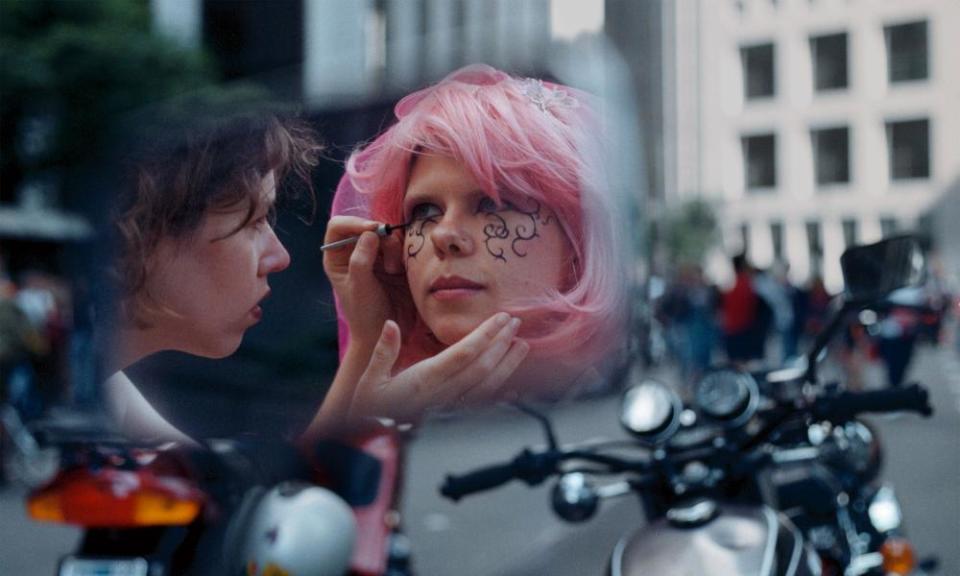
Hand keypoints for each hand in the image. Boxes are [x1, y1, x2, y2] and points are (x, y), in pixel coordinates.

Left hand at [322, 216, 404, 347]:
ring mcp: (376, 255)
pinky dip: (403, 253)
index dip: (354, 222)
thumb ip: (360, 261)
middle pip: (366, 226)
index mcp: (337, 257)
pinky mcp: (394, 260)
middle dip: (380, 236)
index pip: (338, 225)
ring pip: (386, 234)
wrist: (386, 332)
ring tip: (395, 270)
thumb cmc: (365, 314)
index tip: (372, 229)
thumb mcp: (359, 288)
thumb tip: (369, 234)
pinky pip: (401, 245)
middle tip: (389, 255)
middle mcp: (355, 252)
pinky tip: (402, 270)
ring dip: (394, 247)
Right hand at [349, 312, 529, 425]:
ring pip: (486, 387)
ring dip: (507, 365)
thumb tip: (391, 325)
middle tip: (516, 323)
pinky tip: (514, 386)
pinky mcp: (450, 419)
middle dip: (501, 343)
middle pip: (481, 368)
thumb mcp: (368, 379)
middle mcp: (441, 396)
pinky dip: (500, 395)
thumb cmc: (368, 410)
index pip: (463, 354)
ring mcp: (449, 409)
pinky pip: (481, 407)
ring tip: (521, 346)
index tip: (501, 318)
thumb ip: (383, 351)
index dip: (485, 335)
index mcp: (423, 381)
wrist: (370, 444)